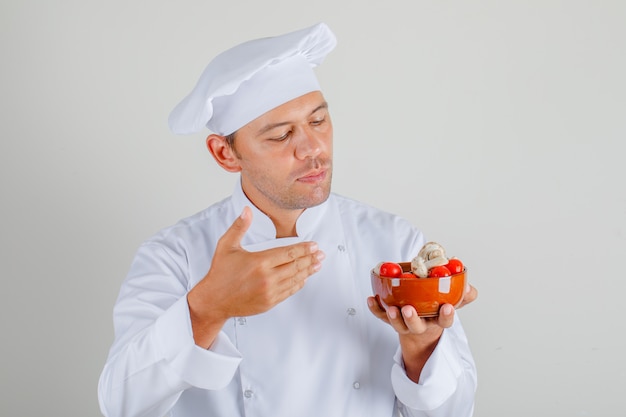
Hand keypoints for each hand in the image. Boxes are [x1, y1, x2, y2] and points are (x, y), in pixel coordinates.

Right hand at [188, 207, 324, 346]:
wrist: (214, 300)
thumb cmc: (220, 273)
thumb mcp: (227, 246)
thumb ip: (239, 227)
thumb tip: (247, 210)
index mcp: (259, 262)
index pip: (289, 252)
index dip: (304, 248)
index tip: (313, 245)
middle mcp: (267, 277)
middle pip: (296, 265)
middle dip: (310, 258)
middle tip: (320, 253)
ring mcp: (269, 291)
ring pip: (295, 279)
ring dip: (308, 271)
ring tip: (317, 264)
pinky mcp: (269, 302)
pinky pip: (289, 291)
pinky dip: (299, 284)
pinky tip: (304, 278)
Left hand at [366, 283, 477, 380]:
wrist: (420, 330)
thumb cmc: (436, 310)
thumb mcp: (453, 302)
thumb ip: (463, 295)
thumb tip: (469, 287)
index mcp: (437, 320)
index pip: (444, 320)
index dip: (446, 316)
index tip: (448, 307)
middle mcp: (420, 325)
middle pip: (416, 326)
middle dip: (412, 319)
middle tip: (409, 309)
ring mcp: (404, 324)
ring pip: (398, 324)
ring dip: (393, 317)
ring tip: (391, 308)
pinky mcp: (390, 320)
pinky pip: (381, 316)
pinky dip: (375, 308)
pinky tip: (371, 298)